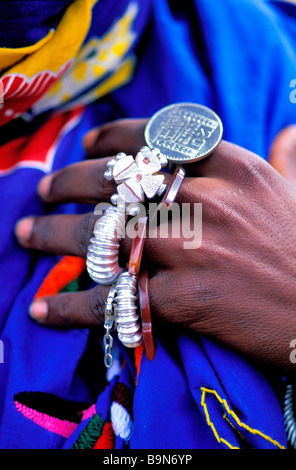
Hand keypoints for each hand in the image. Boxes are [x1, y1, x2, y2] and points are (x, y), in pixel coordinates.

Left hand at [15, 119, 295, 373]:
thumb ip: (288, 159)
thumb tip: (289, 133)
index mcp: (234, 169)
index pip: (158, 140)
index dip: (113, 139)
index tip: (87, 147)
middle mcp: (208, 201)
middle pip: (119, 182)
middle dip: (69, 183)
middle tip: (43, 191)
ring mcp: (195, 250)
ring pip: (105, 236)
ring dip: (55, 236)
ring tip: (26, 236)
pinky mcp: (187, 301)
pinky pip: (114, 300)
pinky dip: (72, 307)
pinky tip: (44, 310)